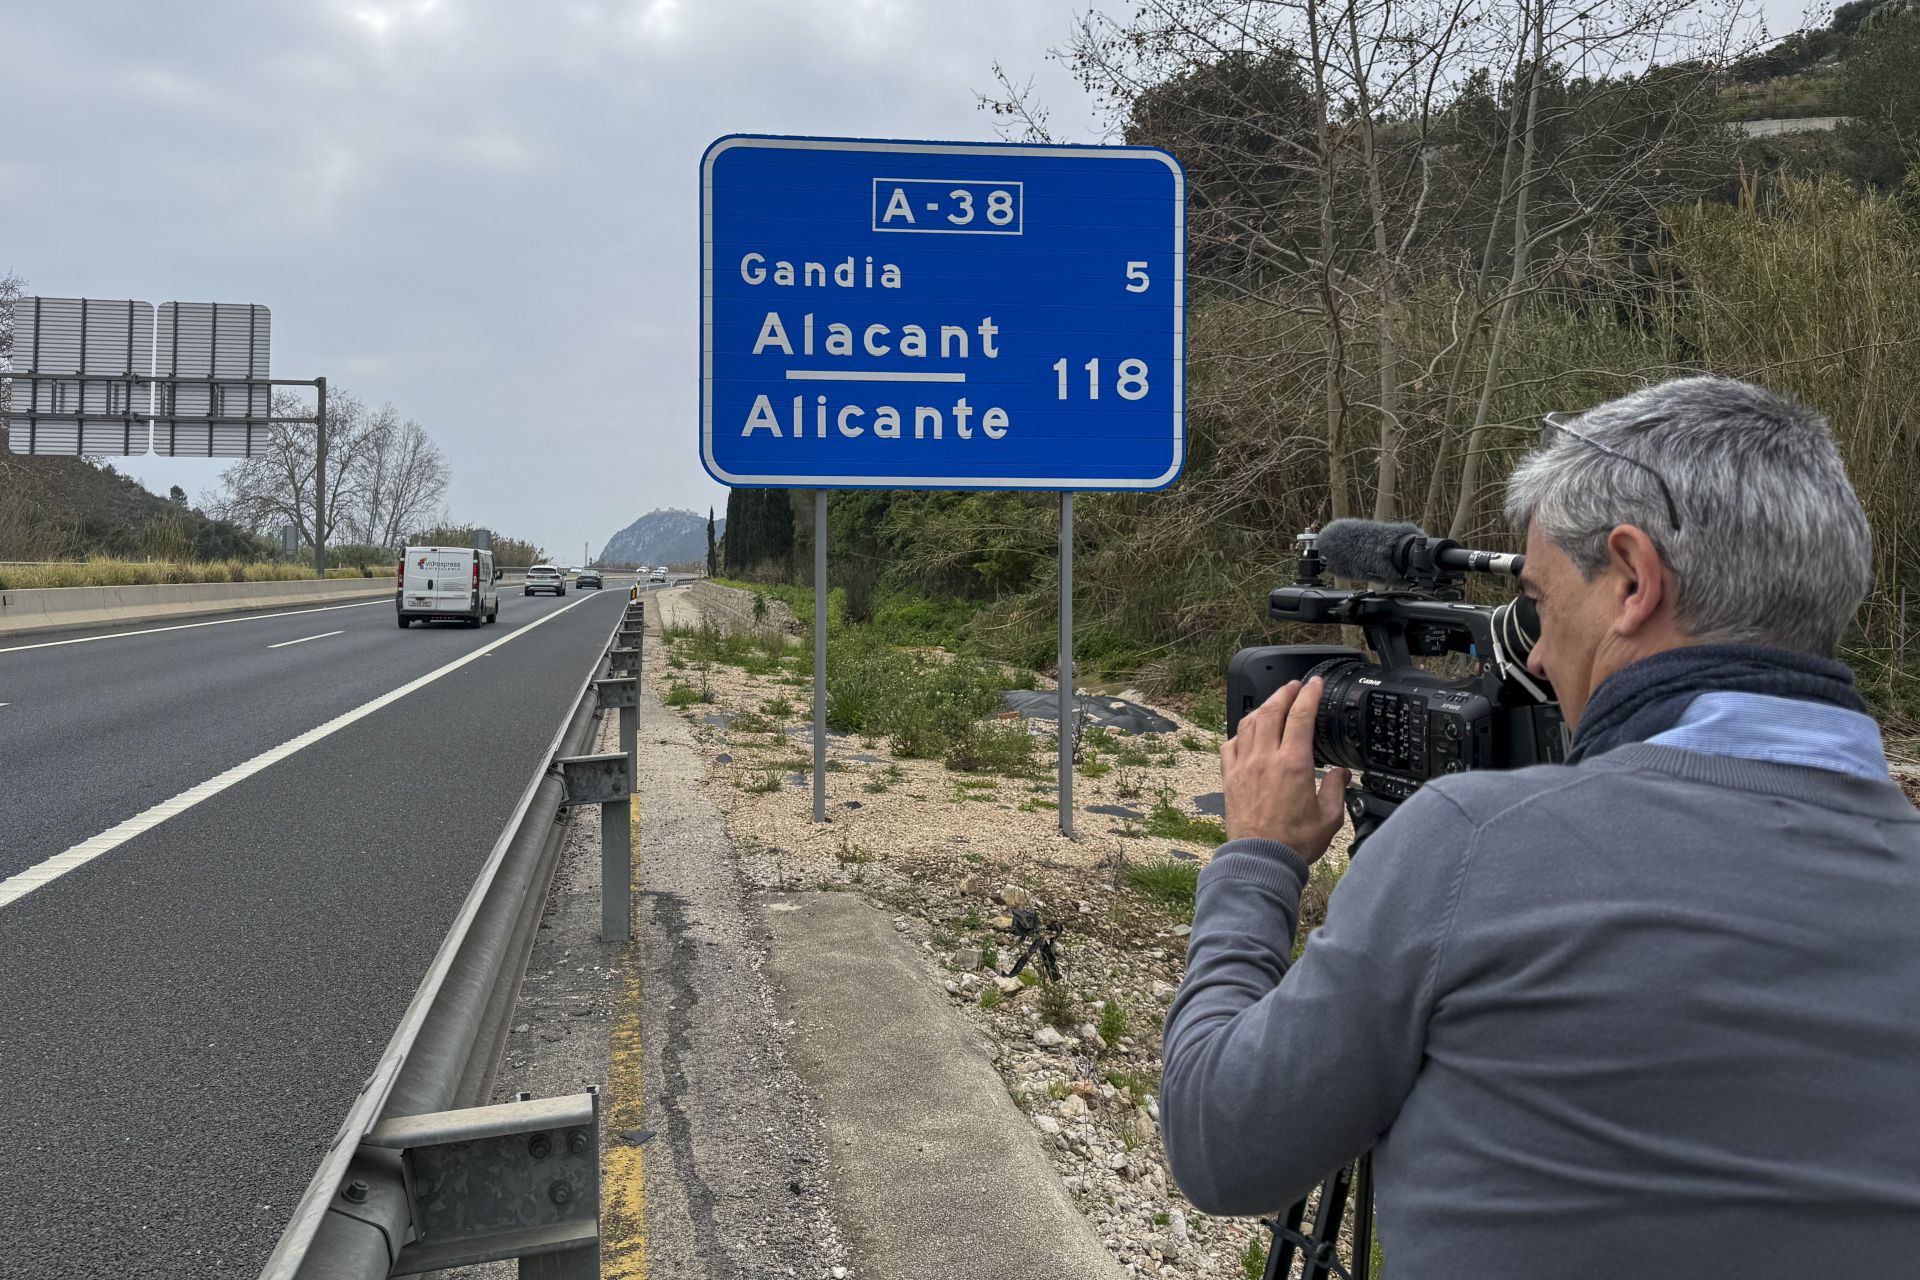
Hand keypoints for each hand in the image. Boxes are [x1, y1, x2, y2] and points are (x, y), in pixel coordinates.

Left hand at [1221, 677, 1351, 862]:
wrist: (1260, 860)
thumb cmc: (1293, 843)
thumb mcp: (1329, 817)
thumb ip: (1336, 789)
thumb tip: (1342, 774)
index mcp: (1292, 764)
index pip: (1300, 715)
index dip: (1308, 694)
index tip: (1314, 683)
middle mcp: (1265, 759)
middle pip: (1272, 711)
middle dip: (1284, 692)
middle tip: (1294, 685)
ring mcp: (1244, 766)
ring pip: (1249, 723)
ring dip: (1262, 707)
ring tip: (1273, 702)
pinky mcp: (1230, 778)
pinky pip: (1230, 744)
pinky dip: (1240, 732)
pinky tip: (1247, 733)